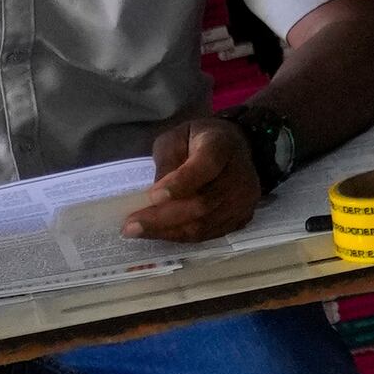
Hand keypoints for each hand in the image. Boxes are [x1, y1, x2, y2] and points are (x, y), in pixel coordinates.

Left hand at [122, 115, 260, 244]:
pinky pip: (208, 234)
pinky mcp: (242, 216)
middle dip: (163, 218)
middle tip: (130, 225)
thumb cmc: (197, 140)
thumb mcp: (174, 138)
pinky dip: (181, 236)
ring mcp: (244, 199)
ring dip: (167, 232)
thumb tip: (155, 195)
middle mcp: (240, 175)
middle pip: (202, 204)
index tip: (152, 196)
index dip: (180, 183)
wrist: (233, 147)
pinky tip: (161, 232)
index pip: (205, 167)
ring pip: (203, 225)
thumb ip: (166, 161)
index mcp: (221, 146)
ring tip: (138, 232)